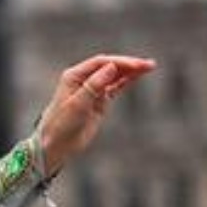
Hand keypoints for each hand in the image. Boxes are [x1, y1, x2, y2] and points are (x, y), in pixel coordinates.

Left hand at [37, 54, 155, 173]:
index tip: (137, 65)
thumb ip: (94, 85)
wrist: (58, 143)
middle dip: (129, 64)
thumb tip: (111, 66)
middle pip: (109, 67)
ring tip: (149, 67)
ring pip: (114, 76)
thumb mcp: (78, 104)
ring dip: (131, 71)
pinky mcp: (99, 101)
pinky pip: (115, 88)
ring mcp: (92, 90)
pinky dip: (127, 81)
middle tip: (149, 64)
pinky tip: (138, 76)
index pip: (100, 63)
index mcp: (73, 76)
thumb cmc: (61, 123)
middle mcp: (82, 80)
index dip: (119, 62)